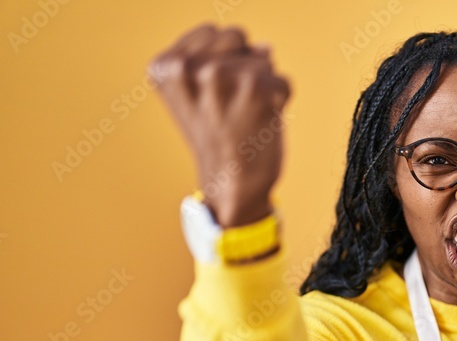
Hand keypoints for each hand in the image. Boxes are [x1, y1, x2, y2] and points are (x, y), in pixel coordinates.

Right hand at [149, 24, 291, 226]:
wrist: (231, 184)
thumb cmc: (216, 139)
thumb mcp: (195, 95)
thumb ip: (218, 59)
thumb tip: (266, 47)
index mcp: (166, 66)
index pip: (211, 32)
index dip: (221, 60)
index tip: (211, 93)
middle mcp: (190, 67)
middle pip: (236, 36)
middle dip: (242, 64)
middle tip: (231, 103)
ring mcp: (223, 76)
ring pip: (262, 58)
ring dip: (262, 84)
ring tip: (245, 114)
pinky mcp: (257, 88)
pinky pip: (282, 79)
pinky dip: (280, 100)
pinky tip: (261, 122)